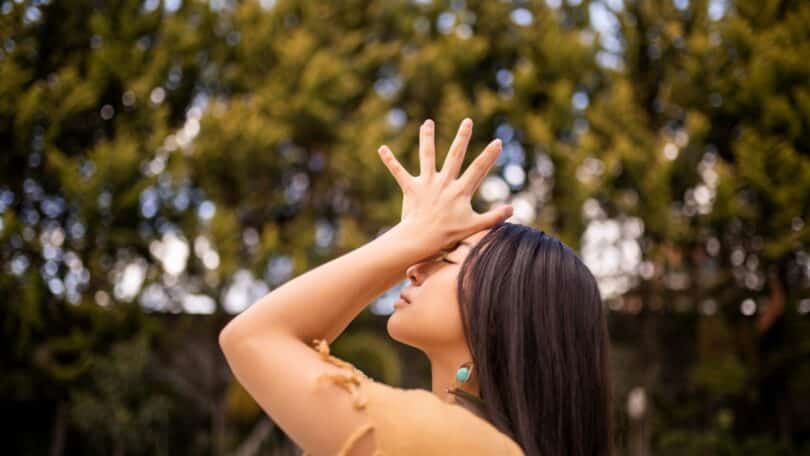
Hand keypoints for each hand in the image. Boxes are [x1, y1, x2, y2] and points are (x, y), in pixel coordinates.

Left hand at [377, 117, 512, 253]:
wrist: (421, 240)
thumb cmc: (448, 236)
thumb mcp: (474, 227)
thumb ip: (494, 217)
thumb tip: (512, 209)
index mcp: (460, 191)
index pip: (478, 169)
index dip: (489, 155)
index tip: (498, 141)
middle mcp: (444, 183)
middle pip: (454, 155)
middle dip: (462, 137)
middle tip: (467, 120)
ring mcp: (427, 184)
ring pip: (427, 156)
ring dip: (426, 138)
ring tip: (427, 123)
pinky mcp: (411, 188)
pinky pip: (399, 172)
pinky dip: (390, 161)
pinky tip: (382, 148)